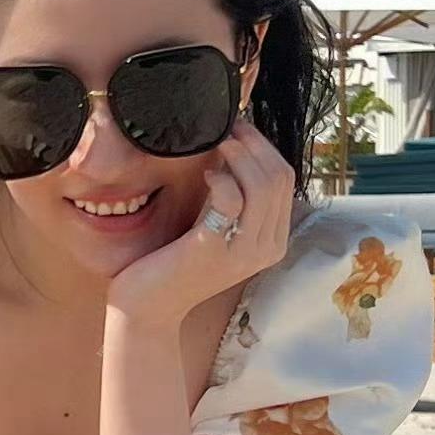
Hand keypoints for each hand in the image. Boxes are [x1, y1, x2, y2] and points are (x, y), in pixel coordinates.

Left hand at [104, 120, 295, 337]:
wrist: (149, 306)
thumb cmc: (178, 261)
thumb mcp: (217, 226)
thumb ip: (235, 197)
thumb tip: (236, 144)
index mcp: (273, 239)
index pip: (285, 179)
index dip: (263, 146)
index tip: (238, 129)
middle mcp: (268, 247)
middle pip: (279, 177)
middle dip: (254, 143)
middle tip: (227, 127)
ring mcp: (244, 251)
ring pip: (262, 185)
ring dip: (240, 154)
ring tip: (217, 143)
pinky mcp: (215, 249)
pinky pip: (231, 200)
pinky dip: (221, 179)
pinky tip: (206, 175)